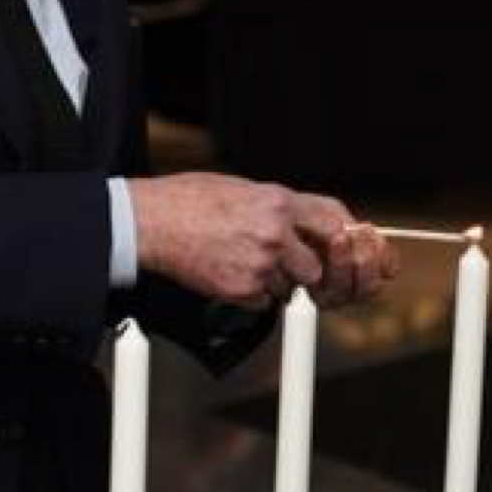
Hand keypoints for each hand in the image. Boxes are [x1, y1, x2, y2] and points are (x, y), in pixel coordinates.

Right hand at [129, 174, 396, 308]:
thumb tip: (305, 223)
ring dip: (273, 283)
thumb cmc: (190, 200)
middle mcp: (276, 232)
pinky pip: (263, 302)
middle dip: (301, 270)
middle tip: (277, 262)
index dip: (339, 239)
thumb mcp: (242, 188)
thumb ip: (277, 206)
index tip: (335, 248)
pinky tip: (226, 273)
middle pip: (315, 266)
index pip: (334, 221)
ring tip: (239, 261)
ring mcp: (260, 263)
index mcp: (278, 201)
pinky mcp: (242, 288)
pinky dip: (250, 295)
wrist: (152, 222)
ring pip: (288, 287)